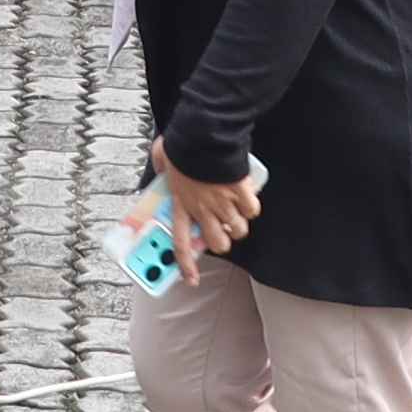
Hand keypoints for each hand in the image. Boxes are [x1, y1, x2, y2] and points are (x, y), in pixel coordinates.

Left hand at [150, 141, 260, 267]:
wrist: (204, 132)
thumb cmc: (183, 144)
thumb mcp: (163, 158)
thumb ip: (161, 168)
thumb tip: (160, 167)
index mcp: (181, 204)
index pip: (182, 244)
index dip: (186, 266)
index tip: (191, 279)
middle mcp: (202, 209)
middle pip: (219, 243)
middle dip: (223, 240)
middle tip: (221, 229)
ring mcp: (223, 202)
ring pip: (238, 230)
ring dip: (238, 224)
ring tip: (236, 212)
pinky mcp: (240, 192)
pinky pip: (252, 210)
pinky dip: (251, 206)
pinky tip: (246, 197)